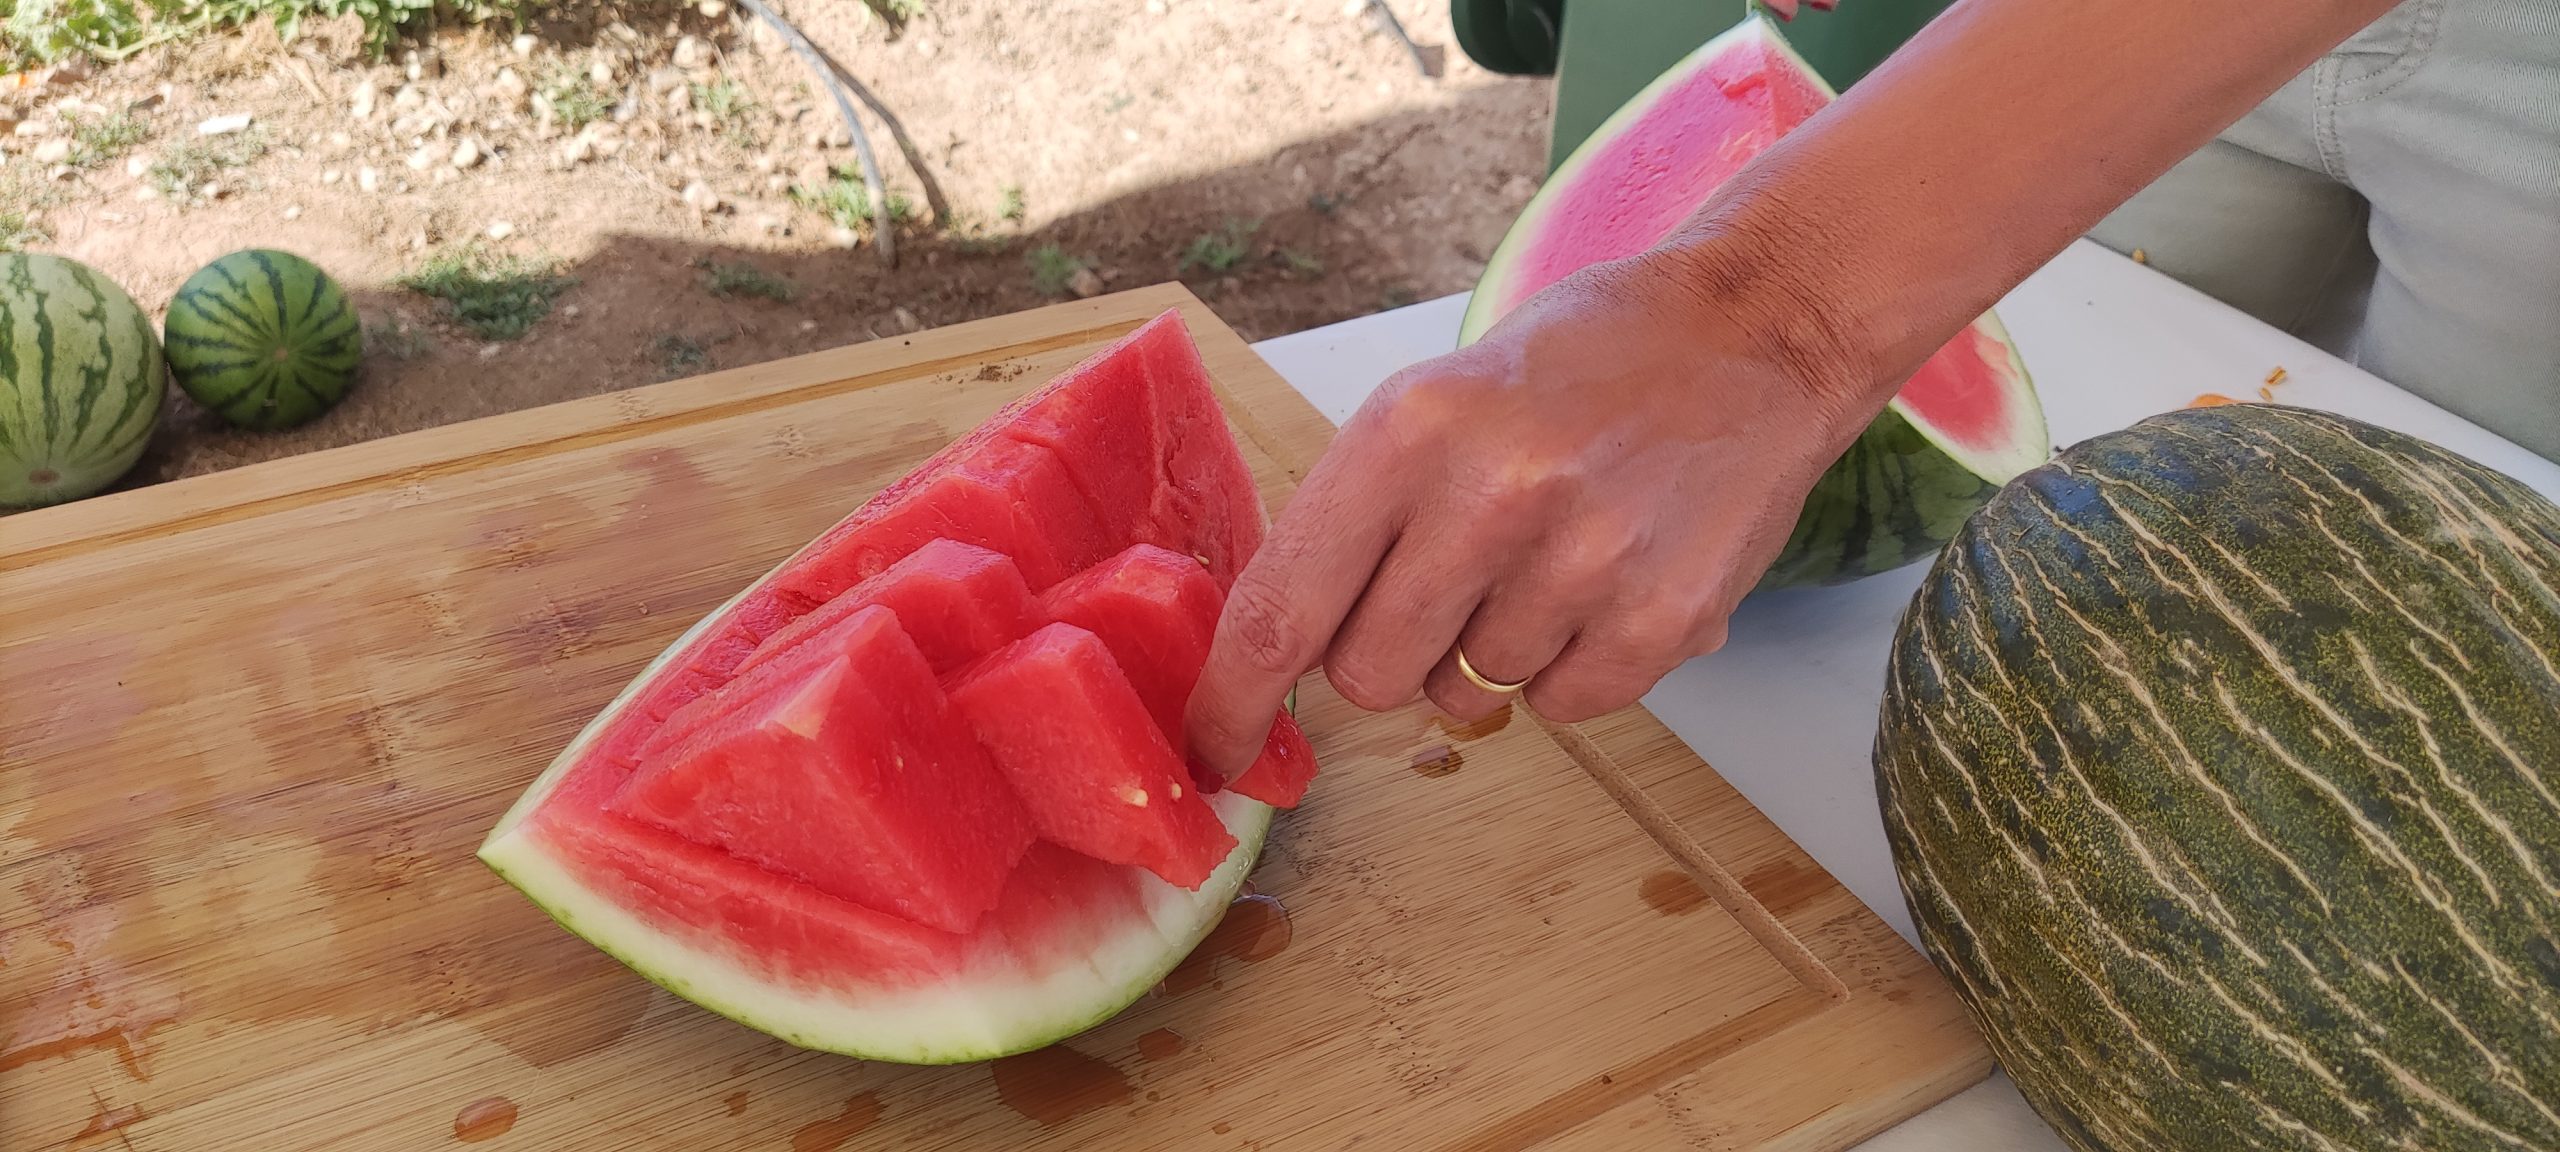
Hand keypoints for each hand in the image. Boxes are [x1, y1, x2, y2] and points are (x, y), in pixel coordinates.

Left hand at [1184, 242, 1876, 775]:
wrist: (1755, 330)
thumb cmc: (1580, 366)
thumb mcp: (1439, 399)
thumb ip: (1360, 515)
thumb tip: (1279, 652)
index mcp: (1408, 427)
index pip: (1282, 605)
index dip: (1233, 699)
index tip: (1210, 751)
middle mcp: (1488, 494)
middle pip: (1369, 676)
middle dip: (1389, 654)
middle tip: (1452, 579)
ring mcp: (1582, 562)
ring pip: (1467, 697)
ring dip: (1490, 652)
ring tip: (1554, 553)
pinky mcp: (1662, 619)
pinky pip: (1562, 706)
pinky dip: (1572, 666)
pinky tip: (1610, 580)